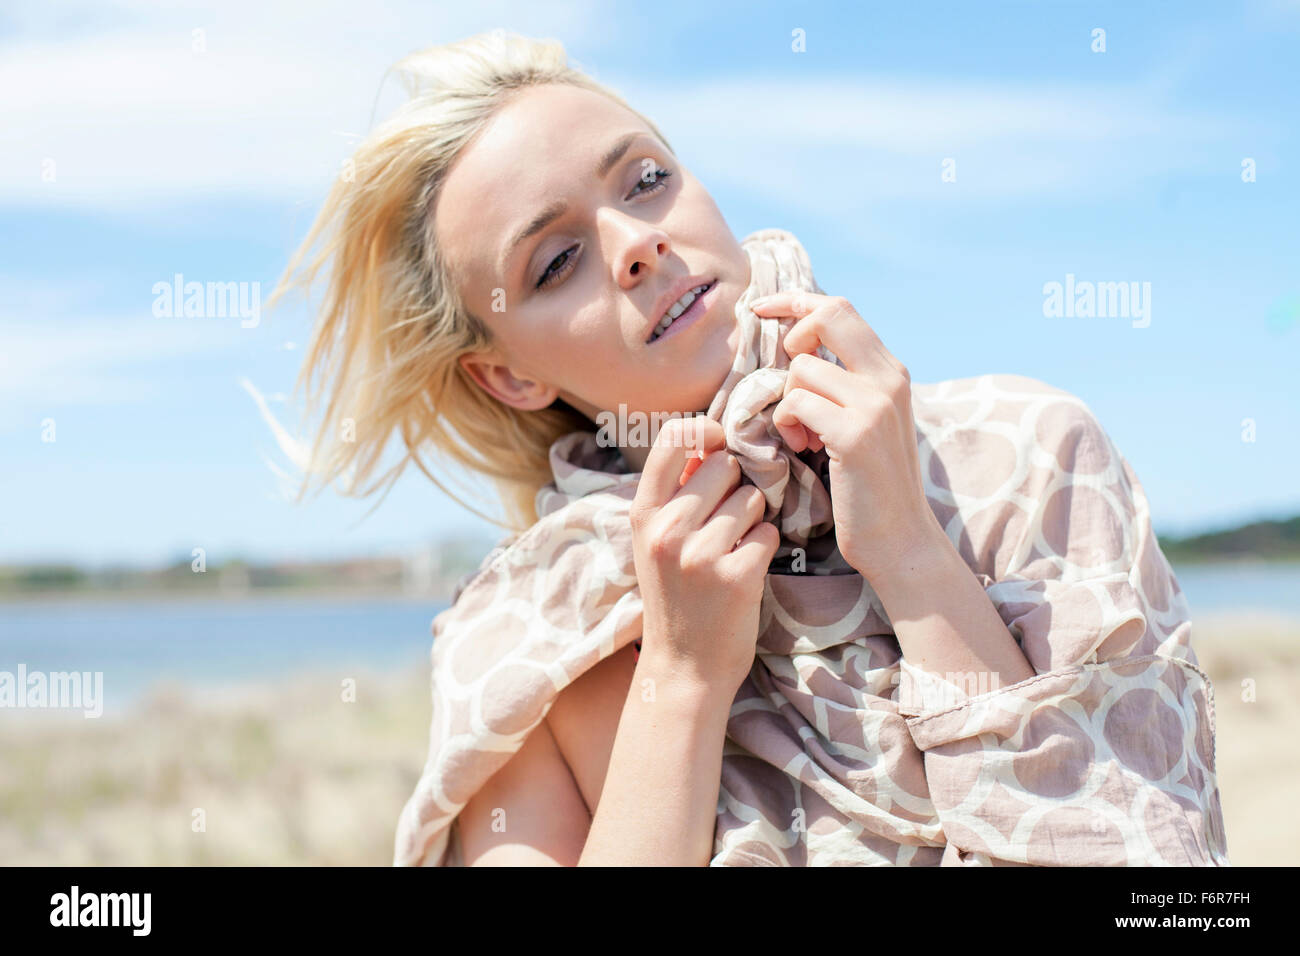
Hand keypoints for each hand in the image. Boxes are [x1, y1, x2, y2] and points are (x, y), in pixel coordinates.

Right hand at [629, 416, 781, 694]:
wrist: (684, 667)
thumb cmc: (675, 596)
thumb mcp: (655, 541)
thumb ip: (676, 494)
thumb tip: (710, 441)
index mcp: (644, 513)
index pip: (673, 438)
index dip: (704, 429)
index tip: (718, 443)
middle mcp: (667, 529)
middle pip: (725, 465)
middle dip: (736, 485)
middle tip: (727, 519)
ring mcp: (700, 554)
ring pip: (752, 498)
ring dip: (753, 518)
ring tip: (733, 547)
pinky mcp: (736, 576)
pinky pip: (768, 533)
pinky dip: (764, 547)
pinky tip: (747, 568)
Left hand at [751, 292, 938, 582]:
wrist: (900, 540)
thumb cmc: (871, 486)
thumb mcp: (866, 422)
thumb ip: (845, 385)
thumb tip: (799, 352)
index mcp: (891, 372)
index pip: (840, 308)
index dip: (796, 301)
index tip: (761, 307)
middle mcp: (889, 379)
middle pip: (828, 314)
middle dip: (791, 331)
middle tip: (783, 370)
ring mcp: (875, 404)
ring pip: (802, 368)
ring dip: (787, 401)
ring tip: (802, 434)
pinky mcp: (856, 434)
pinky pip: (797, 403)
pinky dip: (787, 424)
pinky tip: (804, 447)